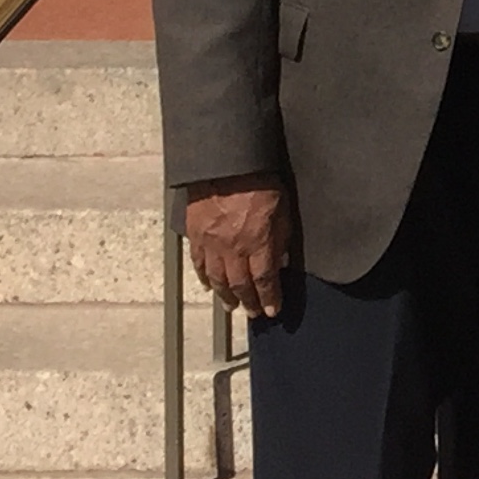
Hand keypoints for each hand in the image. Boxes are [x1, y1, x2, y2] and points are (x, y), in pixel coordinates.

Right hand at [182, 175, 290, 318]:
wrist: (226, 165)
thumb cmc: (261, 182)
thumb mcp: (283, 210)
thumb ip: (281, 238)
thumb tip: (282, 260)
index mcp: (258, 244)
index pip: (265, 280)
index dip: (269, 298)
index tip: (272, 310)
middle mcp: (234, 250)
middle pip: (240, 284)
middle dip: (248, 302)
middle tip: (251, 313)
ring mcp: (212, 244)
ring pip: (217, 279)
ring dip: (225, 295)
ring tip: (231, 306)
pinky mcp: (196, 235)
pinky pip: (199, 263)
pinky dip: (204, 277)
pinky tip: (208, 285)